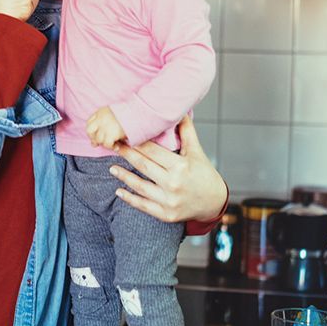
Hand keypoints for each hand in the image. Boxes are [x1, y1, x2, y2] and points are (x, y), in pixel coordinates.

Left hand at [86, 106, 125, 148]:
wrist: (138, 114)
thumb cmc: (129, 115)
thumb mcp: (115, 115)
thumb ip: (106, 124)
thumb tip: (94, 142)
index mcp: (101, 111)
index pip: (89, 121)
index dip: (92, 130)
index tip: (95, 135)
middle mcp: (101, 118)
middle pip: (89, 130)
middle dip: (93, 138)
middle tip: (99, 142)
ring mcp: (105, 126)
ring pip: (98, 139)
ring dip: (104, 143)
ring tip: (112, 144)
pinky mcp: (111, 134)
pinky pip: (106, 144)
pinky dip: (111, 147)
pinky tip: (116, 147)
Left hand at [110, 116, 226, 221]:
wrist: (214, 202)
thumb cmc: (205, 174)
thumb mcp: (196, 152)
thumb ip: (187, 132)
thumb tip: (180, 111)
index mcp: (181, 166)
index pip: (153, 151)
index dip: (137, 142)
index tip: (125, 135)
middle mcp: (174, 183)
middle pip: (144, 166)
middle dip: (127, 155)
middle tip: (113, 146)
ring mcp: (169, 201)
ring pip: (140, 186)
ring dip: (124, 177)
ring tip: (112, 168)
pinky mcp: (166, 214)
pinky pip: (143, 205)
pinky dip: (130, 199)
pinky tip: (119, 191)